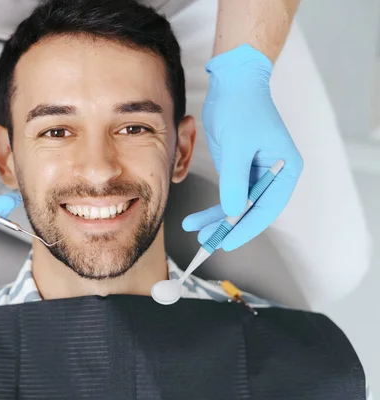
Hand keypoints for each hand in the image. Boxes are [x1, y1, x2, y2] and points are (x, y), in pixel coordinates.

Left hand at [183, 45, 302, 250]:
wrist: (233, 82)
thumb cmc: (241, 107)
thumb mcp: (237, 146)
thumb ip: (235, 181)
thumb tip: (233, 213)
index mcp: (285, 169)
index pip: (267, 208)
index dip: (247, 228)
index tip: (228, 242)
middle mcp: (274, 174)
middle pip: (252, 210)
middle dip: (228, 226)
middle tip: (206, 240)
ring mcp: (256, 173)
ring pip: (237, 205)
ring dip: (217, 219)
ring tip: (195, 229)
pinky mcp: (240, 169)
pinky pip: (228, 194)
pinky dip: (214, 206)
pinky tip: (198, 218)